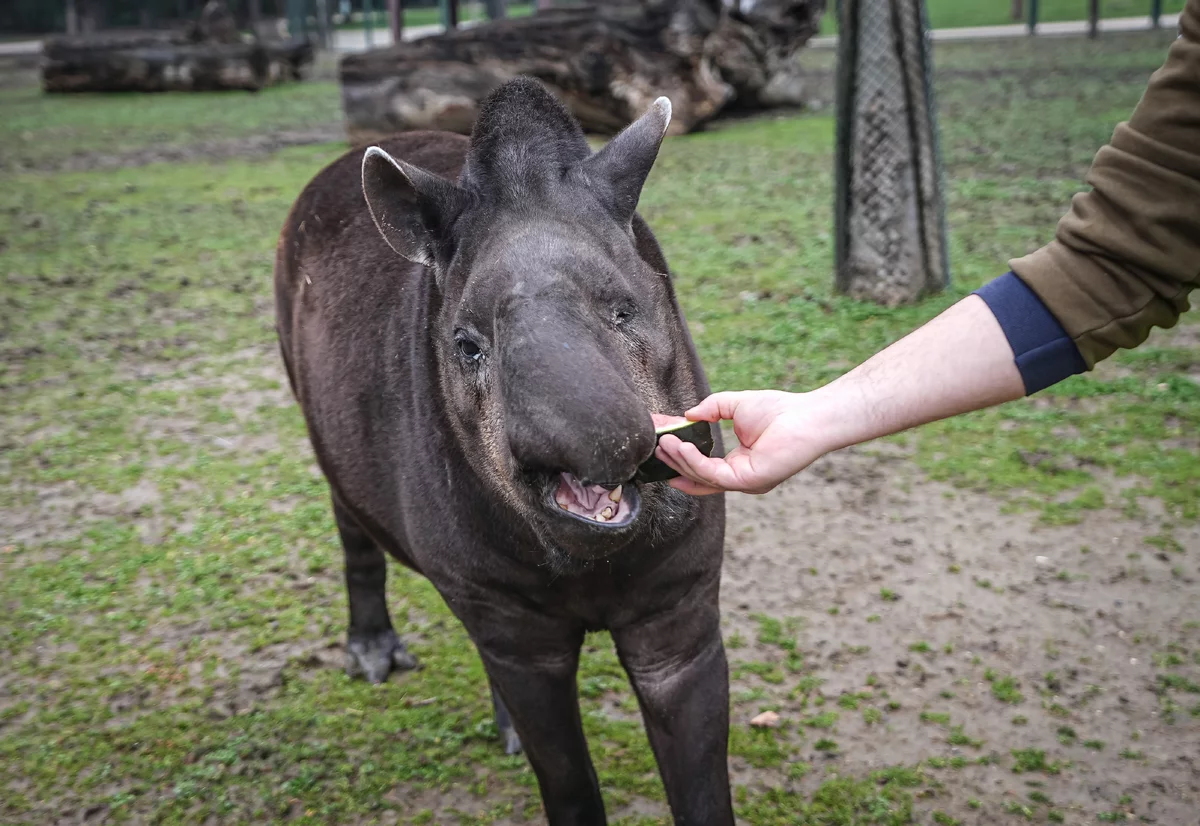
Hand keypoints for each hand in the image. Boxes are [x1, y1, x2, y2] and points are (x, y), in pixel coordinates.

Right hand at [656, 390, 832, 495]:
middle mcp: (740, 478)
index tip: (662, 445)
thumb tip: (688, 415)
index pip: (704, 468)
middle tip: (654, 447)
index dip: (681, 458)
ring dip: (678, 460)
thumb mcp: (736, 405)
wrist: (808, 416)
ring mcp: (744, 483)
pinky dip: (692, 461)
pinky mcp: (747, 481)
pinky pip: (712, 474)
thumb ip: (711, 409)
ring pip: (701, 477)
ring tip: (661, 443)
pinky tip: (678, 446)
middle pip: (698, 477)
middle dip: (674, 462)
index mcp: (739, 465)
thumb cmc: (781, 410)